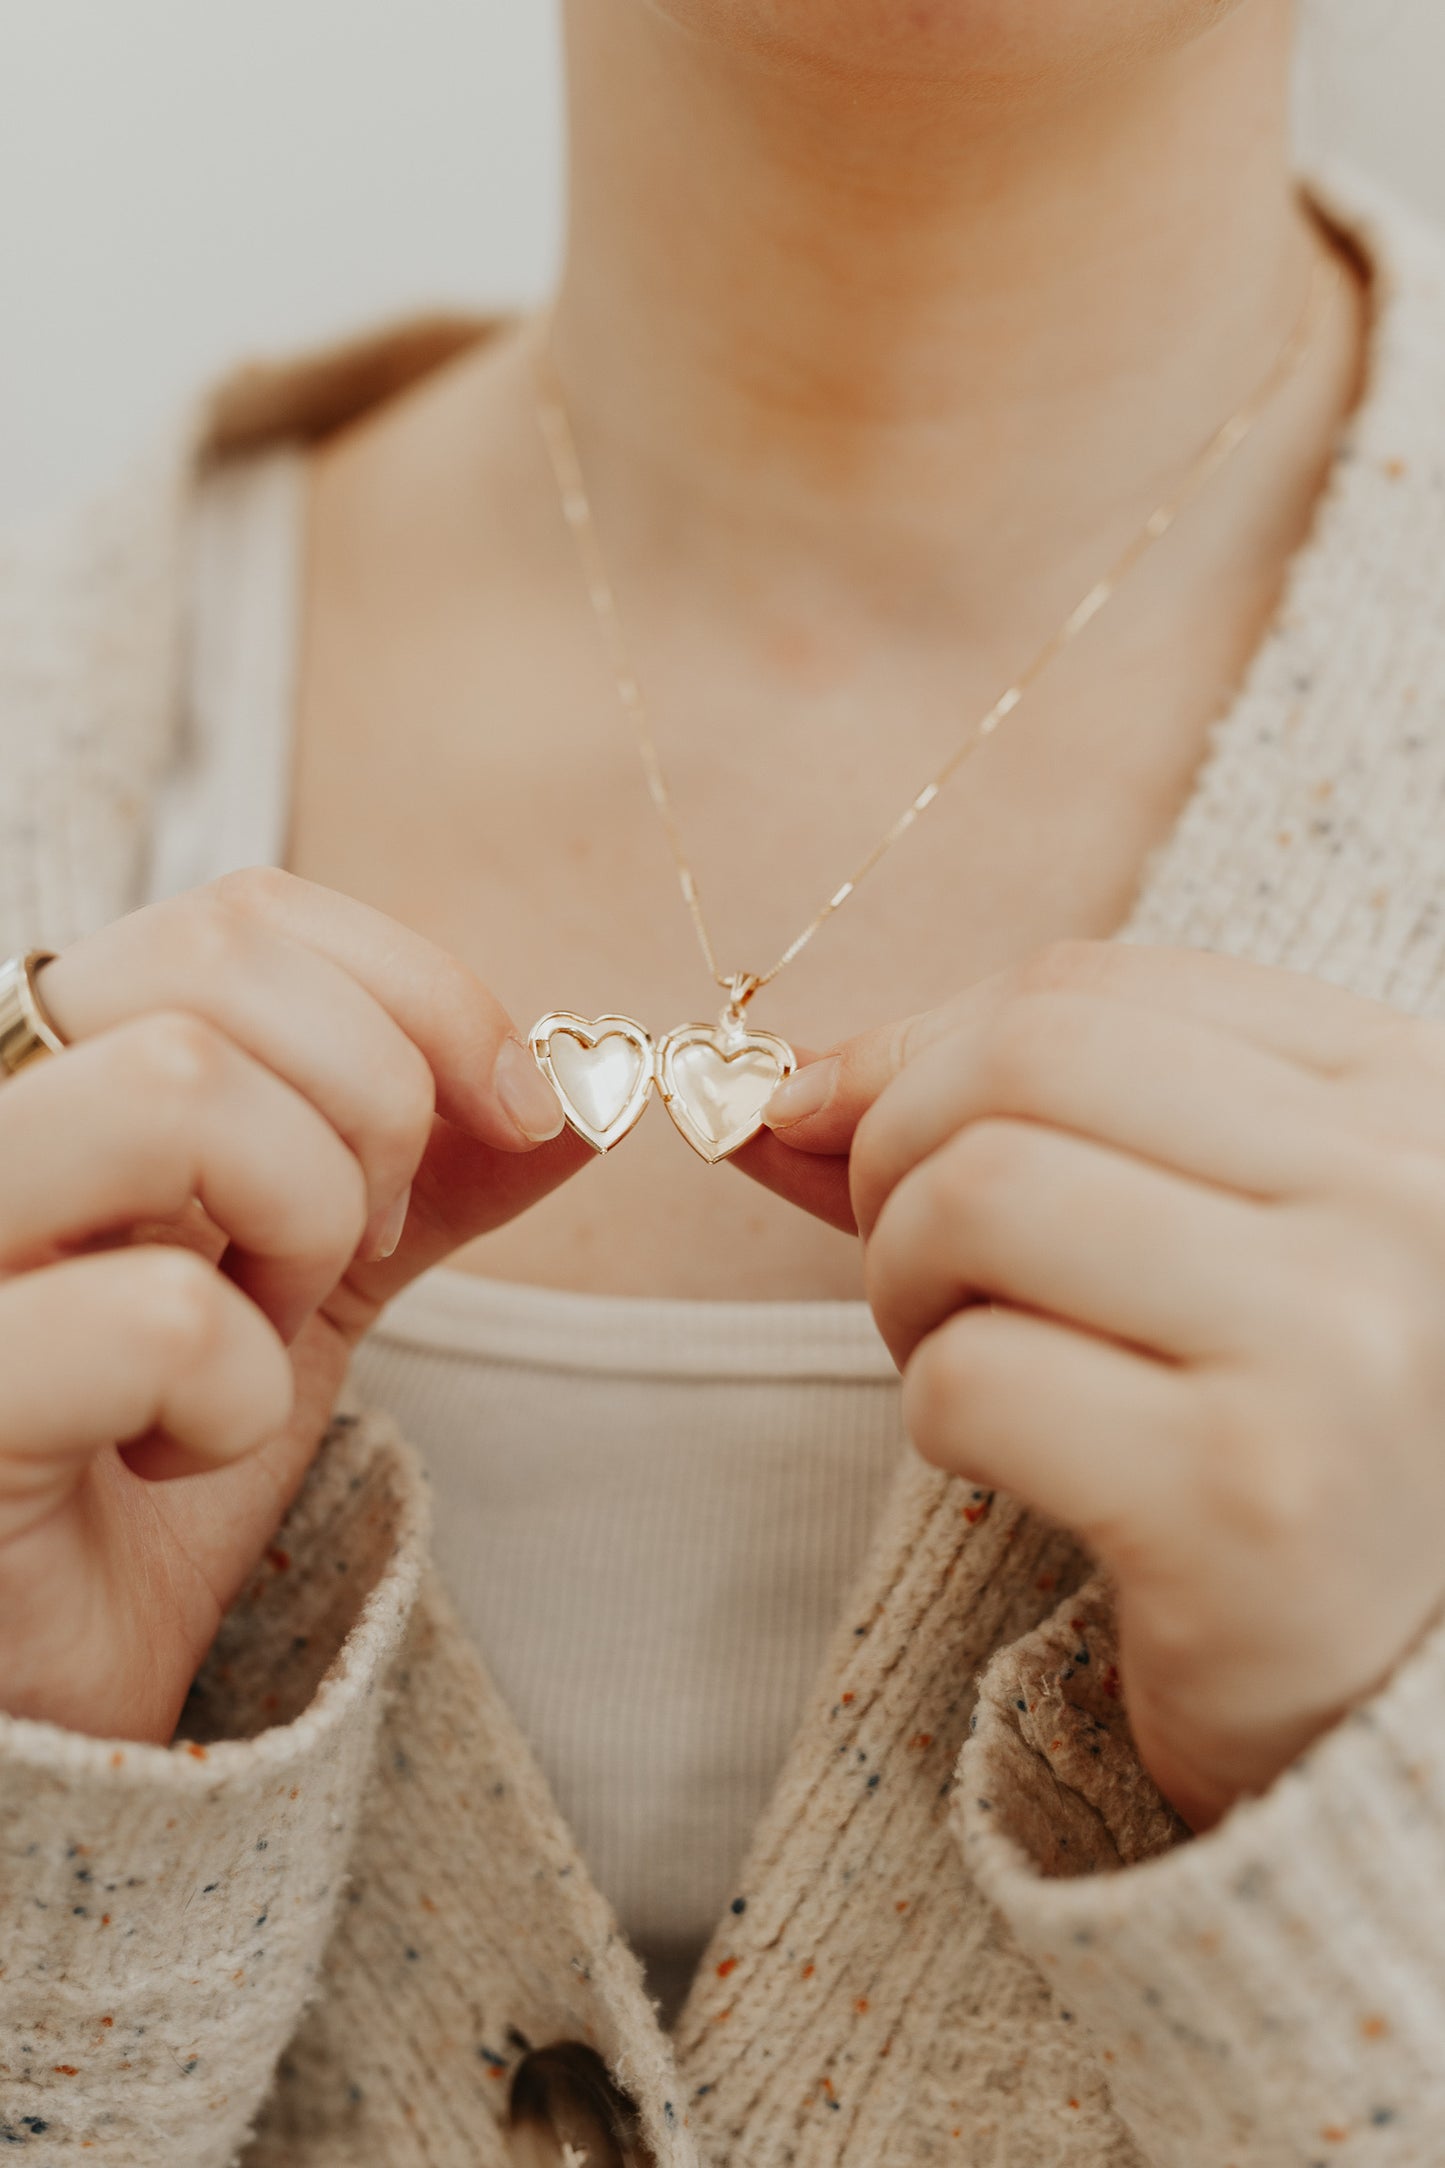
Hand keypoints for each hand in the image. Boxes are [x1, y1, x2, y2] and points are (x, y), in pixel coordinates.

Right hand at [0, 868, 590, 1742]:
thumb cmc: (153, 1462)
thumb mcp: (313, 1287)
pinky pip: (156, 1318)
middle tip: (357, 1250)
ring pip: (177, 1088)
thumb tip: (594, 1093)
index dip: (419, 990)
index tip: (518, 1112)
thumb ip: (432, 1178)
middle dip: (370, 1109)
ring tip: (264, 1333)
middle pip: (215, 964)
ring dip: (300, 1225)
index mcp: (59, 1065)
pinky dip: (238, 1396)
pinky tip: (180, 1452)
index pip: (244, 915)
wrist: (43, 1684)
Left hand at [759, 939, 1444, 1830]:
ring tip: (962, 1354)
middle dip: (896, 1154)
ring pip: (979, 1197)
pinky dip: (933, 1412)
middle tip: (918, 1269)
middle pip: (1023, 1060)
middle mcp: (1408, 1194)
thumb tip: (770, 1084)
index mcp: (1411, 1097)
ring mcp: (1344, 1345)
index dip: (921, 1048)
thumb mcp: (1205, 1233)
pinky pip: (972, 1378)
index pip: (1094, 986)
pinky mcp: (1253, 1506)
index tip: (843, 1127)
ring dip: (905, 1283)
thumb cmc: (1281, 1438)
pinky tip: (1013, 1461)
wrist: (1408, 1703)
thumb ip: (1014, 1128)